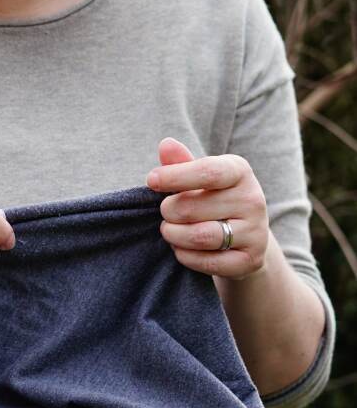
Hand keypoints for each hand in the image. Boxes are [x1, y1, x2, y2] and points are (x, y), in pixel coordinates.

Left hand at [147, 138, 268, 278]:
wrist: (245, 236)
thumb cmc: (213, 198)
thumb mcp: (199, 177)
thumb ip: (181, 162)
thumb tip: (166, 144)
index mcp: (240, 171)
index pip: (208, 172)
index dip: (175, 176)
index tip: (151, 180)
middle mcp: (253, 200)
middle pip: (192, 208)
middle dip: (168, 212)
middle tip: (166, 213)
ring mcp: (255, 232)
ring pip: (199, 237)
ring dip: (174, 235)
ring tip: (169, 230)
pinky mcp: (251, 260)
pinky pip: (208, 262)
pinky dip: (186, 256)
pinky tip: (182, 249)